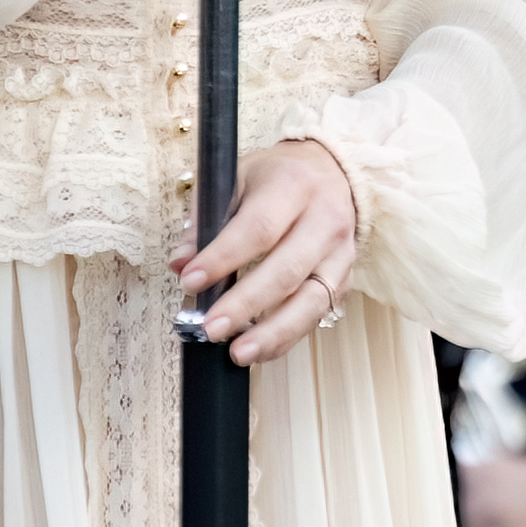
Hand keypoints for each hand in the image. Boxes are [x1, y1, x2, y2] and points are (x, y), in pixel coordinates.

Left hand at [173, 138, 354, 365]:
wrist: (333, 173)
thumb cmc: (278, 177)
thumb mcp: (237, 179)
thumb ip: (206, 220)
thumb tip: (180, 264)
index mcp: (294, 186)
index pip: (259, 228)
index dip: (224, 258)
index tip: (190, 281)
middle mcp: (325, 220)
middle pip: (287, 270)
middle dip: (246, 304)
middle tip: (210, 327)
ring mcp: (340, 254)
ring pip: (310, 301)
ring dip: (272, 333)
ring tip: (237, 353)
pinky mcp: (345, 280)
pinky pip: (317, 315)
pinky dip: (286, 337)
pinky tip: (258, 350)